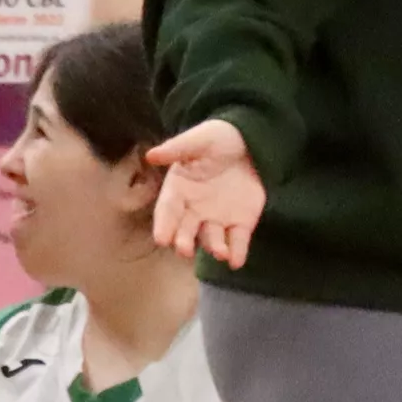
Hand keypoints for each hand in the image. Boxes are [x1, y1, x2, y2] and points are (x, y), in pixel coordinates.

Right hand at [150, 118, 263, 269]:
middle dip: (184, 241)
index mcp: (179, 190)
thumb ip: (176, 149)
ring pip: (211, 238)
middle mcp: (194, 209)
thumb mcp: (197, 140)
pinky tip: (236, 261)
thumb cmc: (217, 139)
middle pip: (185, 229)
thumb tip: (151, 155)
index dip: (164, 225)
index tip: (161, 239)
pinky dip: (237, 252)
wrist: (250, 142)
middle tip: (184, 250)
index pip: (167, 210)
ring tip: (219, 253)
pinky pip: (237, 240)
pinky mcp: (241, 223)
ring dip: (213, 247)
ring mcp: (217, 218)